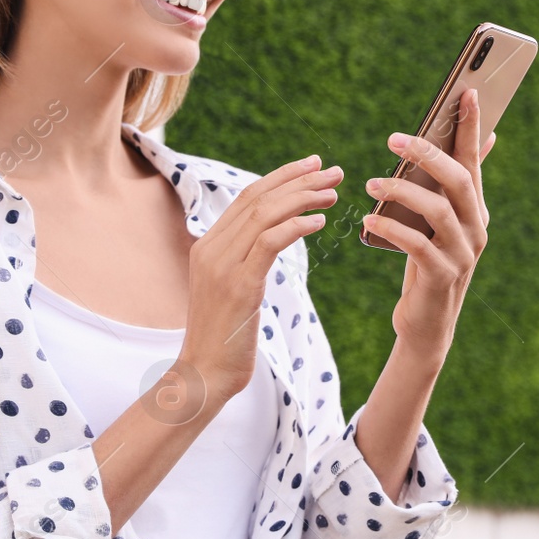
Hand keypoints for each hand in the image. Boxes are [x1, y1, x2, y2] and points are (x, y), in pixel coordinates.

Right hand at [180, 154, 343, 397]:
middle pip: (257, 198)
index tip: (311, 165)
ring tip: (333, 193)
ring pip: (264, 214)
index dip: (281, 177)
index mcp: (208, 246)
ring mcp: (222, 266)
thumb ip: (243, 262)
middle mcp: (211, 249)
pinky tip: (319, 222)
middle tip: (332, 171)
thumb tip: (269, 241)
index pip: (246, 198)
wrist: (205, 373)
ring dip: (302, 198)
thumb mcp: (231, 290)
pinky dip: (296, 226)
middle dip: (298, 179)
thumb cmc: (225, 337)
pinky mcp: (239, 286)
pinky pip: (269, 243)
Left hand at [362, 87, 496, 355]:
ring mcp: (463, 253)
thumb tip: (480, 138)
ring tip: (370, 185)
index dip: (471, 126)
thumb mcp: (441, 221)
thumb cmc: (428, 262)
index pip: (474, 158)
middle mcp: (476, 227)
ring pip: (439, 211)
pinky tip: (369, 219)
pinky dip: (392, 228)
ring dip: (401, 192)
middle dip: (428, 154)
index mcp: (476, 208)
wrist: (427, 323)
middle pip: (458, 180)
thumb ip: (453, 183)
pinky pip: (418, 245)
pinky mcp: (442, 276)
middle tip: (392, 140)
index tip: (466, 91)